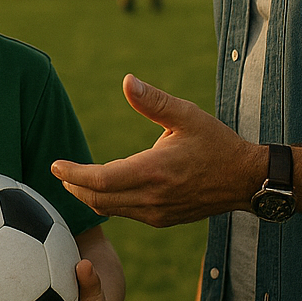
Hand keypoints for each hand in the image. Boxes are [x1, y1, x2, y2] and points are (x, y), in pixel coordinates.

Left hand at [52, 75, 259, 226]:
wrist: (246, 180)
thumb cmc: (216, 143)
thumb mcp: (187, 115)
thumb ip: (153, 101)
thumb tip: (126, 81)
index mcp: (155, 171)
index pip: (101, 180)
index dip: (73, 174)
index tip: (55, 166)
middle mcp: (153, 197)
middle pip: (98, 199)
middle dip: (74, 187)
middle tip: (60, 174)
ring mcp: (158, 213)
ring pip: (111, 209)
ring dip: (89, 196)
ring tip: (74, 180)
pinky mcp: (163, 219)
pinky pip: (126, 213)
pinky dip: (108, 202)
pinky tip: (103, 189)